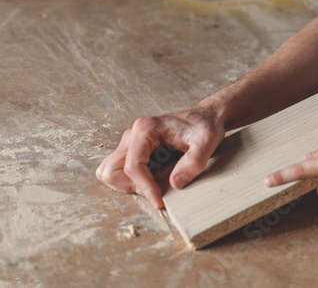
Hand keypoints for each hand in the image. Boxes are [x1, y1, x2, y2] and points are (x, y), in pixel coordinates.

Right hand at [95, 107, 223, 208]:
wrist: (206, 116)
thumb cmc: (205, 125)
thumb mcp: (207, 141)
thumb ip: (194, 162)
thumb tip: (175, 183)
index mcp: (145, 129)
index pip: (132, 166)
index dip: (144, 187)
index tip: (159, 201)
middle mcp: (133, 134)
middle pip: (112, 170)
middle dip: (132, 186)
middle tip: (155, 190)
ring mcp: (130, 143)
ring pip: (110, 172)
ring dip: (128, 185)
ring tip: (153, 185)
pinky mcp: (133, 150)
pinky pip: (119, 171)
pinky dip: (130, 181)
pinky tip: (152, 179)